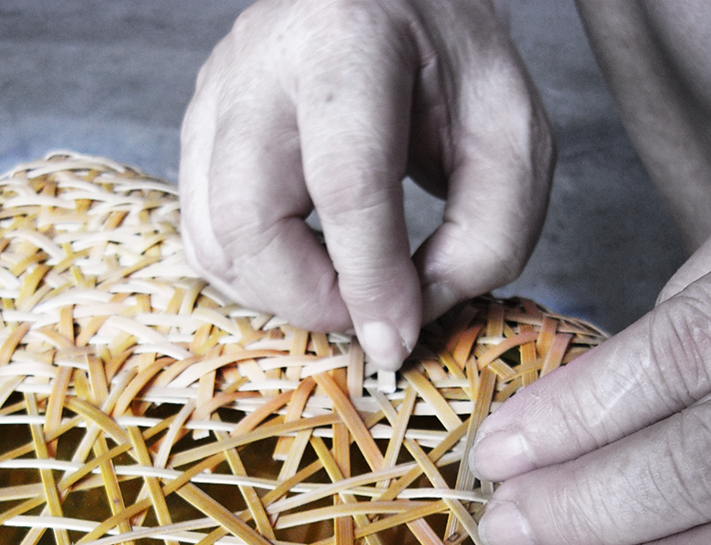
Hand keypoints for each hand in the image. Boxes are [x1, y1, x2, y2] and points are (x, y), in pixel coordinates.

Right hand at [179, 0, 553, 368]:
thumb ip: (485, 237)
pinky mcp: (197, 125)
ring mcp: (216, 93)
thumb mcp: (512, 141)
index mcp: (349, 39)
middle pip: (248, 220)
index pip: (346, 184)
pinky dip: (252, 273)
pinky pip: (201, 231)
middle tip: (363, 313)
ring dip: (275, 293)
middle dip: (308, 299)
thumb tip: (404, 318)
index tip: (397, 339)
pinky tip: (305, 264)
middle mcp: (260, 60)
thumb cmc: (456, 66)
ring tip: (339, 287)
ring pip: (210, 236)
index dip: (370, 280)